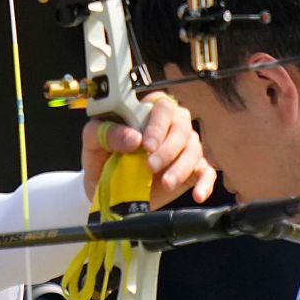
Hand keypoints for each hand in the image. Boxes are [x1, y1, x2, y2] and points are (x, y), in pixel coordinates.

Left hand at [81, 92, 214, 208]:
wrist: (103, 190)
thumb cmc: (100, 159)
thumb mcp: (93, 142)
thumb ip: (106, 132)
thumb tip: (133, 137)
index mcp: (146, 114)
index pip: (163, 105)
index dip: (158, 122)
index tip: (146, 144)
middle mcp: (168, 128)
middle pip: (182, 127)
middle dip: (168, 148)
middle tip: (151, 166)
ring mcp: (182, 150)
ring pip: (194, 150)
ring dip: (181, 167)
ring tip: (165, 183)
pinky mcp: (190, 172)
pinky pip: (206, 173)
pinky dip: (205, 183)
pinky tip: (197, 194)